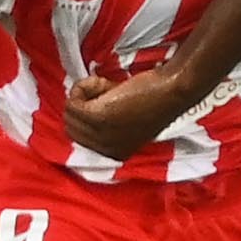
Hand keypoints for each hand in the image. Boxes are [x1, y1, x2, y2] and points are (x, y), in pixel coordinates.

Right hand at [64, 65, 200, 158]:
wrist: (172, 90)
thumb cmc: (153, 99)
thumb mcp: (127, 121)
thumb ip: (103, 124)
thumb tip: (74, 109)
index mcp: (114, 155)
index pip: (78, 137)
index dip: (88, 112)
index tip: (107, 101)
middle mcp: (105, 151)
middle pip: (70, 126)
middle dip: (83, 103)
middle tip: (107, 91)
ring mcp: (101, 136)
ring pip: (69, 112)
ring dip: (84, 93)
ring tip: (108, 88)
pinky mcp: (99, 118)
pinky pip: (72, 101)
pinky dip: (84, 87)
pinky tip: (106, 84)